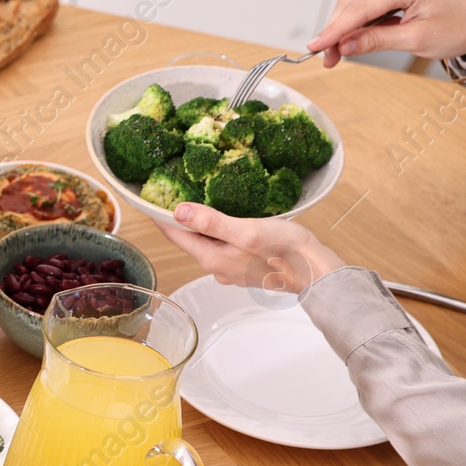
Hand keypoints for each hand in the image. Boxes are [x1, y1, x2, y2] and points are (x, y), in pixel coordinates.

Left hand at [158, 202, 344, 293]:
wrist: (316, 272)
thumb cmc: (286, 251)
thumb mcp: (246, 231)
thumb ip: (211, 222)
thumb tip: (178, 212)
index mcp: (211, 258)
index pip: (175, 235)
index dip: (160, 216)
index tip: (148, 200)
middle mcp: (216, 267)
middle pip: (189, 239)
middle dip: (179, 220)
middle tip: (171, 194)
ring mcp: (230, 269)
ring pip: (207, 243)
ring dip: (200, 226)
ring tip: (197, 202)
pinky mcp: (244, 266)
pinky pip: (223, 246)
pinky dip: (219, 232)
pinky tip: (226, 221)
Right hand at [310, 0, 465, 65]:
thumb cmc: (456, 27)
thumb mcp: (416, 40)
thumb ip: (377, 41)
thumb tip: (346, 46)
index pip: (359, 8)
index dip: (334, 30)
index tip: (315, 47)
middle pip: (351, 4)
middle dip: (335, 32)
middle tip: (327, 59)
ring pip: (353, 5)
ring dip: (341, 30)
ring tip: (337, 55)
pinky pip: (364, 7)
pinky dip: (353, 26)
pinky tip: (351, 42)